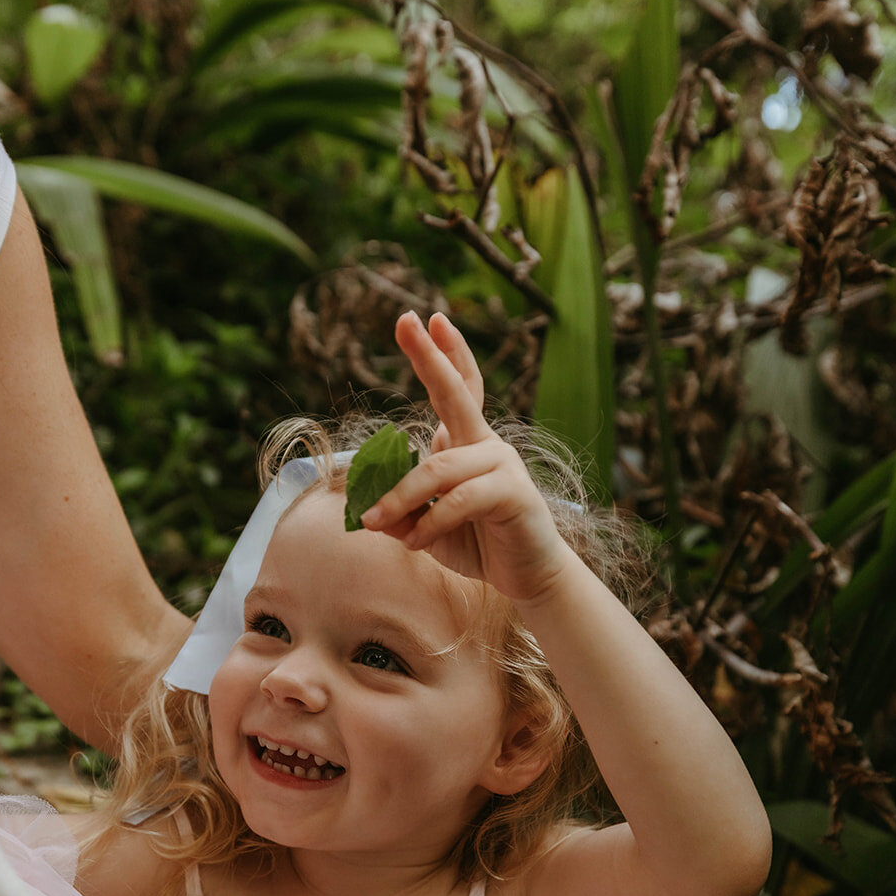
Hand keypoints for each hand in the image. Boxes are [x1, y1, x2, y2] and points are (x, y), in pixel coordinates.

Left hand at [360, 311, 566, 605]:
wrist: (525, 577)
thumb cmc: (476, 543)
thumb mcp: (424, 528)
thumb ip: (399, 514)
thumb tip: (369, 511)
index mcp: (466, 443)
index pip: (458, 388)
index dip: (445, 354)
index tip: (428, 318)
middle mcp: (486, 444)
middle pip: (457, 393)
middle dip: (430, 357)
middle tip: (407, 319)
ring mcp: (503, 465)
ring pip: (437, 468)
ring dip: (398, 496)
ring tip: (372, 521)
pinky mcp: (514, 493)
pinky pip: (460, 500)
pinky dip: (431, 521)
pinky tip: (415, 541)